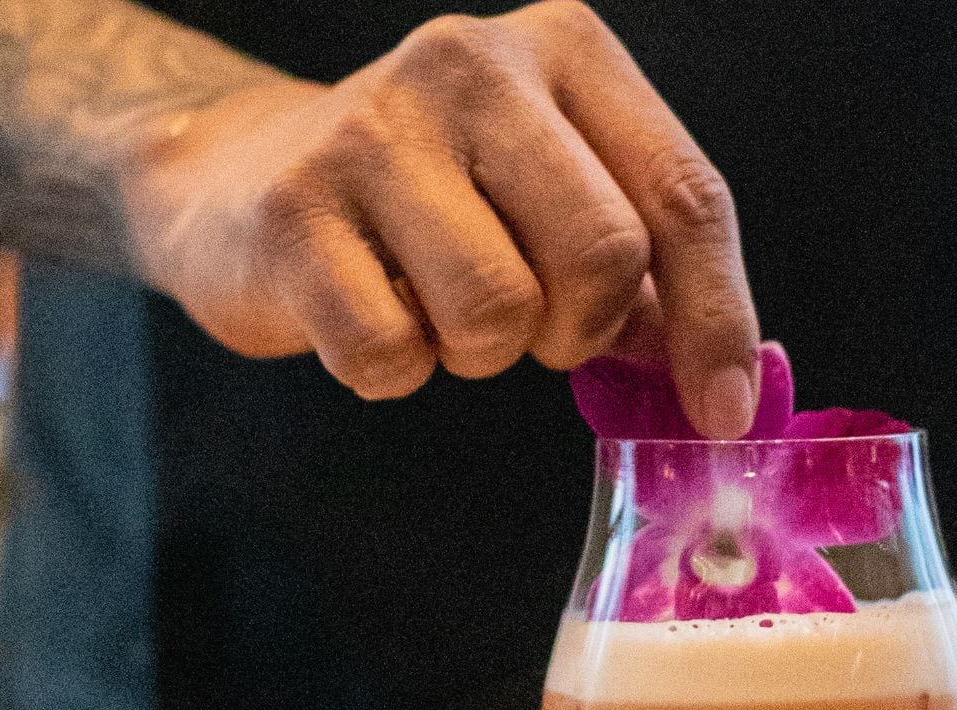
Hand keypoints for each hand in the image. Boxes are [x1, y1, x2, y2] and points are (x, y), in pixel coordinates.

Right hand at [115, 0, 760, 435]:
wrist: (234, 176)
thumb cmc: (423, 197)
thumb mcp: (546, 195)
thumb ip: (639, 269)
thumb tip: (722, 379)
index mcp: (564, 50)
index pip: (684, 195)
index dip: (716, 319)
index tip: (721, 411)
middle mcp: (472, 64)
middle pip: (603, 255)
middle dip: (578, 331)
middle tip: (531, 327)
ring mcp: (373, 129)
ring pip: (498, 312)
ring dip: (478, 353)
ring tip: (434, 307)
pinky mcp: (294, 210)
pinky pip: (391, 352)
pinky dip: (391, 369)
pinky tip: (367, 314)